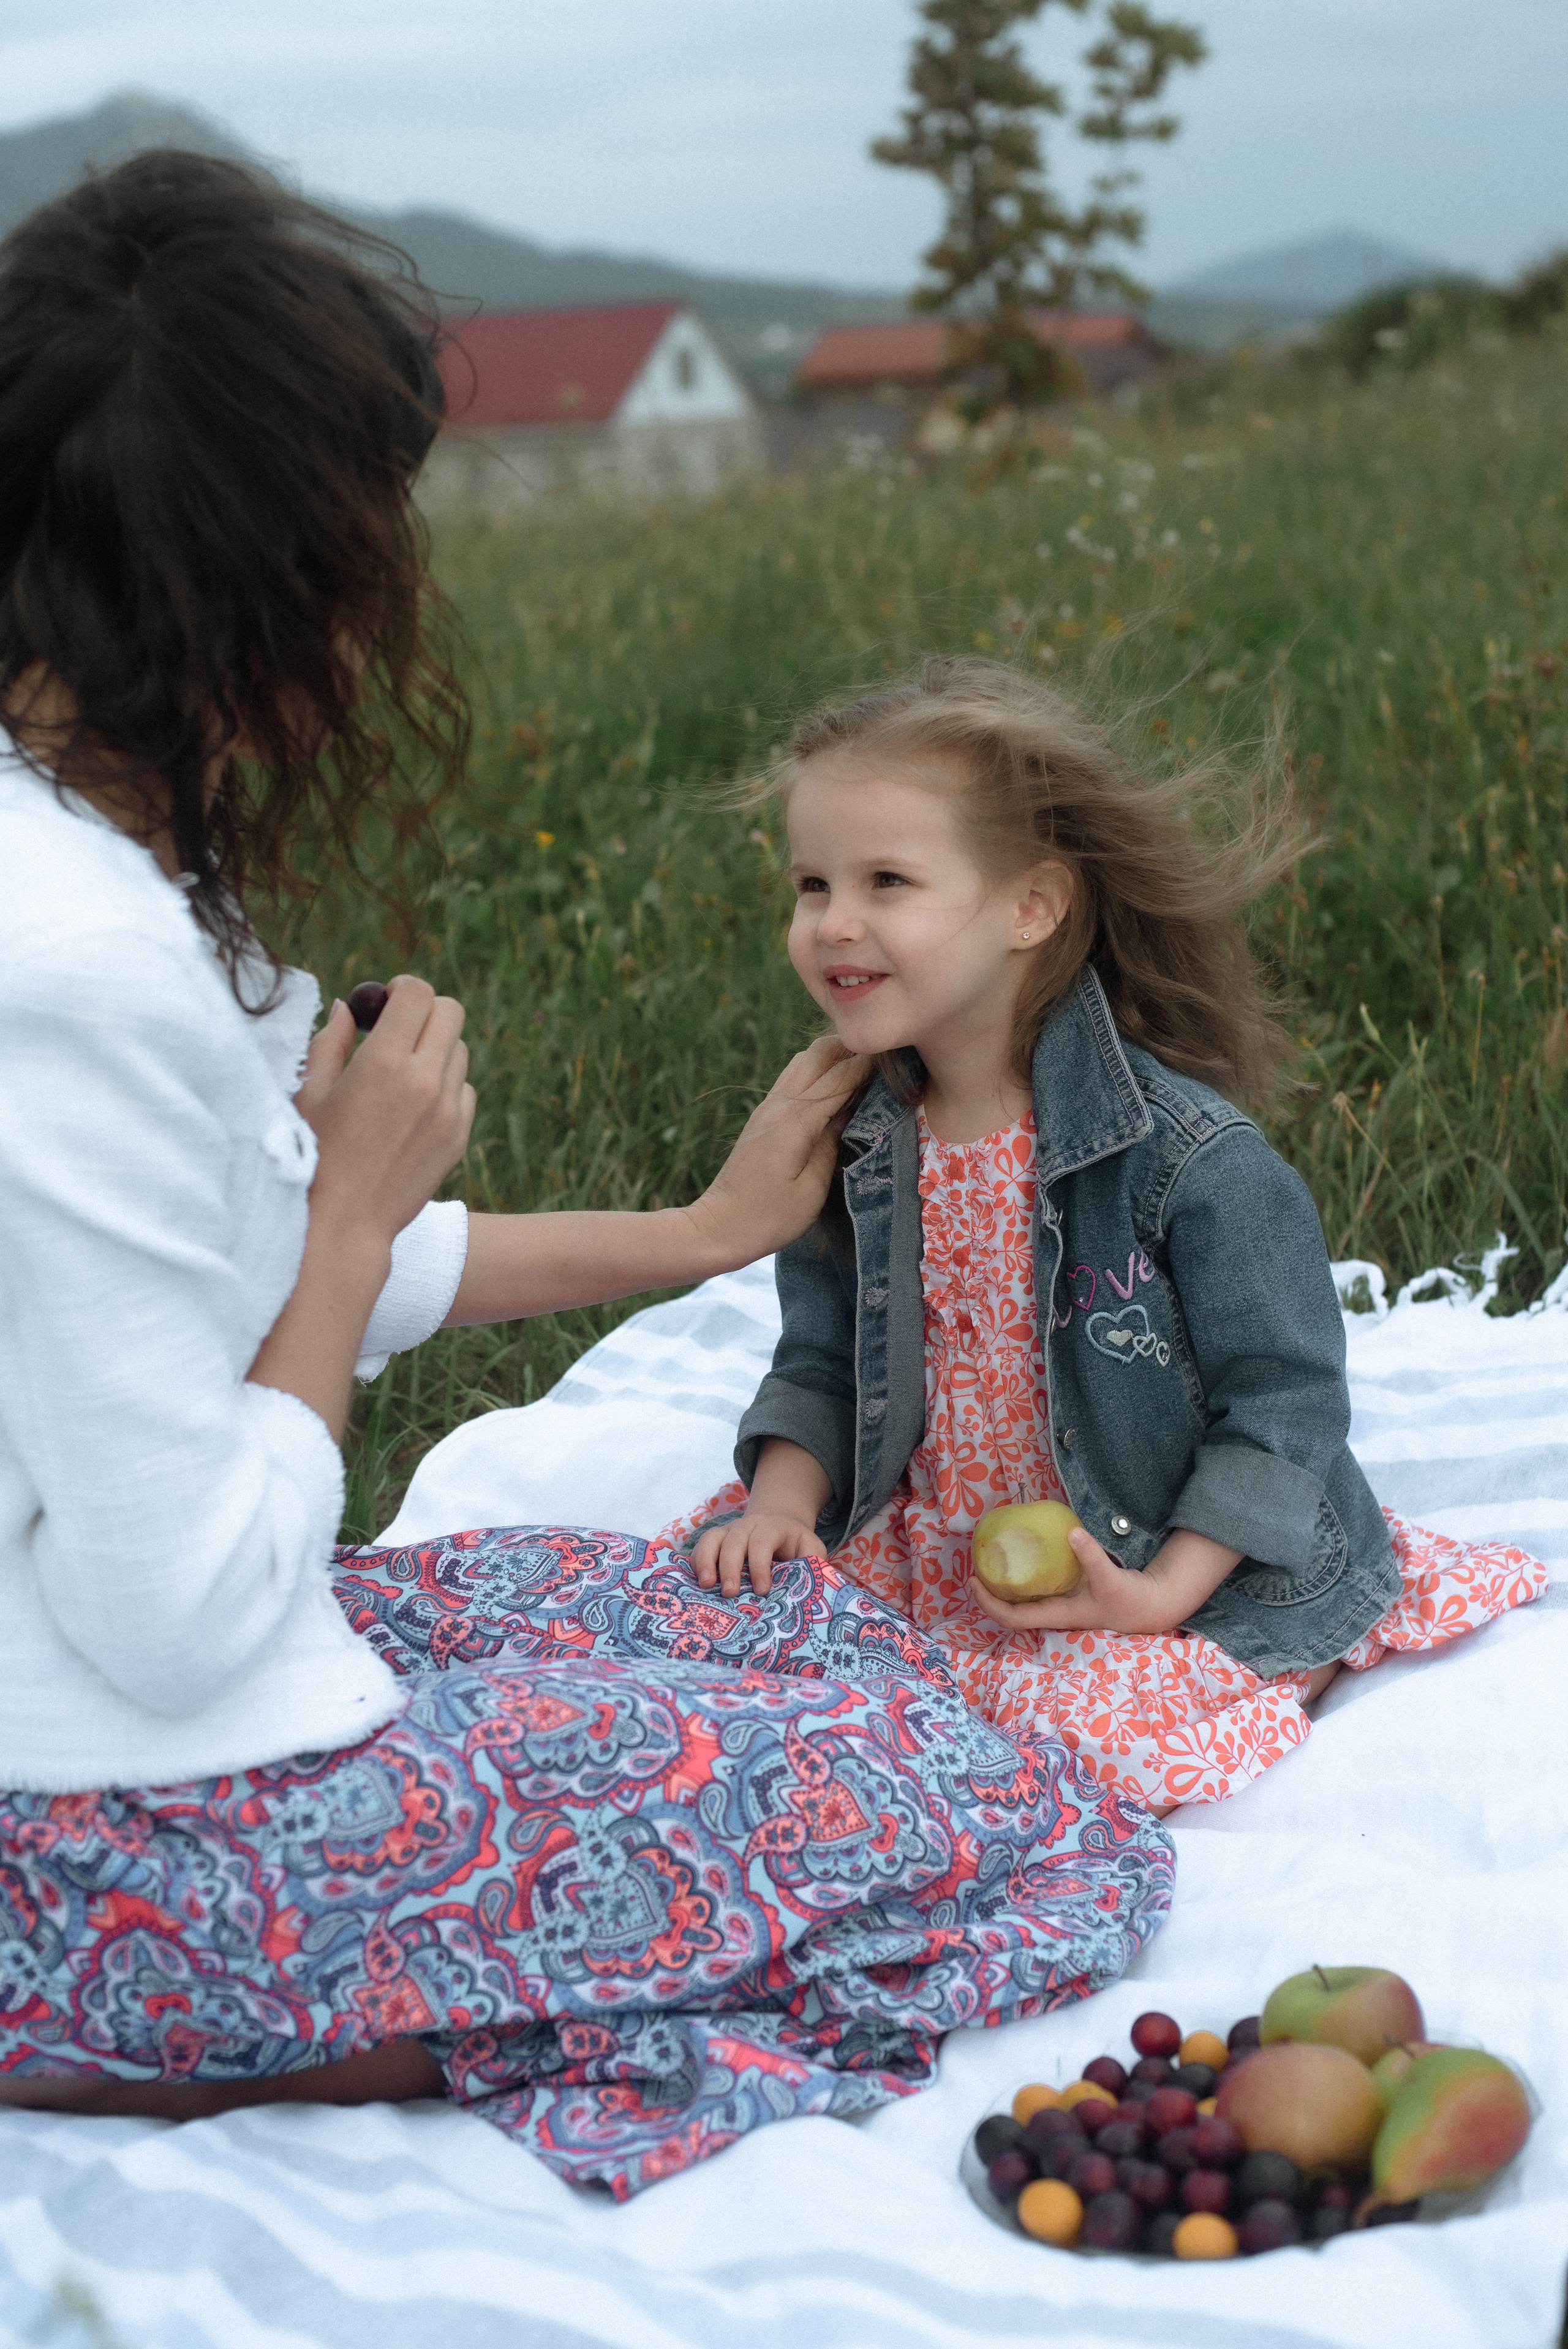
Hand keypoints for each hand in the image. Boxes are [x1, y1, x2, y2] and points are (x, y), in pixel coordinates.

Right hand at [295, 976, 474, 1246]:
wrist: (343, 1222)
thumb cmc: (313, 1155)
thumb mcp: (310, 1092)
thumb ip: (329, 1042)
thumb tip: (345, 1008)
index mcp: (382, 1061)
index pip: (417, 993)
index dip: (402, 989)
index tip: (387, 1001)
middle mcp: (423, 1080)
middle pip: (450, 1011)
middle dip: (425, 1011)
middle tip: (399, 1028)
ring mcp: (447, 1110)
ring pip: (459, 1050)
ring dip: (435, 1048)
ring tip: (401, 1073)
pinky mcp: (458, 1135)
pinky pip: (464, 1089)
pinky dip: (444, 1086)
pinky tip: (413, 1107)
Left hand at [684, 1037, 866, 1267]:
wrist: (719, 1226)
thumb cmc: (769, 1217)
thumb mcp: (812, 1189)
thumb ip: (833, 1144)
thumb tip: (849, 1112)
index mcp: (795, 1121)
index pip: (840, 1077)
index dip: (870, 1065)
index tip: (899, 1056)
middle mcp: (778, 1105)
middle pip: (818, 1053)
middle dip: (852, 1048)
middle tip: (883, 1057)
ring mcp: (767, 1107)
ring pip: (803, 1060)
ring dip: (833, 1056)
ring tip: (863, 1067)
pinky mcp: (763, 1116)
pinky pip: (794, 1078)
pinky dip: (818, 1072)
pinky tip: (835, 1087)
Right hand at [690, 1508, 824, 1599]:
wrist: (778, 1521)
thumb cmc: (795, 1543)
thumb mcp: (811, 1547)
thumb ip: (814, 1561)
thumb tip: (815, 1585)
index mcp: (772, 1527)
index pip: (763, 1541)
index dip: (760, 1564)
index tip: (763, 1589)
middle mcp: (747, 1526)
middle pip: (734, 1540)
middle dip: (730, 1566)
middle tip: (730, 1592)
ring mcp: (728, 1531)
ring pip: (712, 1539)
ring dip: (705, 1560)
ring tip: (705, 1585)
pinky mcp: (716, 1540)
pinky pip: (700, 1546)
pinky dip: (695, 1562)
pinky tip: (695, 1583)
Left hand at [967, 1525, 1241, 1635]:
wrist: (1151, 1606)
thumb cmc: (1129, 1599)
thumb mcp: (1110, 1579)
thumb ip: (1091, 1557)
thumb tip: (1072, 1533)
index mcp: (1057, 1615)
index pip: (1012, 1617)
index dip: (989, 1603)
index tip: (973, 1580)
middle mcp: (1053, 1612)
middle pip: (1011, 1608)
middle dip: (991, 1589)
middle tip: (977, 1561)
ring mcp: (1060, 1603)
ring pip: (1023, 1597)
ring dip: (1005, 1581)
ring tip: (992, 1555)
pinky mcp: (1068, 1592)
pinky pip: (1037, 1585)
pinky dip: (1025, 1572)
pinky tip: (1023, 1552)